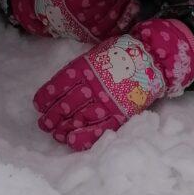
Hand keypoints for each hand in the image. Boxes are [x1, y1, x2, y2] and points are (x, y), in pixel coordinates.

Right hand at [11, 0, 137, 41]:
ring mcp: (85, 31)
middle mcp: (77, 19)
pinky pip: (110, 33)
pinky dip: (123, 24)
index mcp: (68, 2)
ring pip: (110, 21)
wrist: (41, 14)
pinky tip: (132, 13)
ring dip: (125, 9)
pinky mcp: (90, 37)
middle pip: (105, 7)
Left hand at [33, 20, 193, 150]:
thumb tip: (64, 83)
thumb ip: (83, 67)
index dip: (47, 97)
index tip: (39, 105)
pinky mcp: (119, 113)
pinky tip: (72, 141)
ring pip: (79, 118)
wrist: (154, 58)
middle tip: (44, 124)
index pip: (59, 84)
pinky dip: (84, 136)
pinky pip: (99, 128)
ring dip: (64, 128)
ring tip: (56, 134)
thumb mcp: (98, 53)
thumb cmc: (124, 54)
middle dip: (52, 116)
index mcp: (86, 67)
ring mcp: (106, 101)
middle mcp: (93, 85)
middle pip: (66, 105)